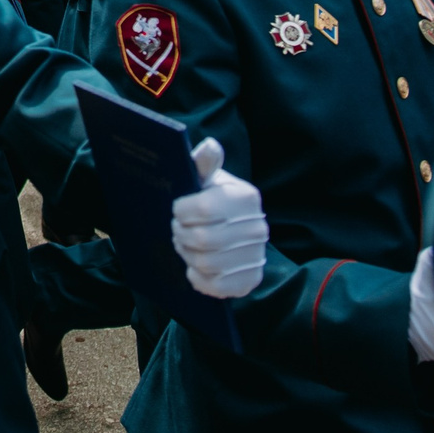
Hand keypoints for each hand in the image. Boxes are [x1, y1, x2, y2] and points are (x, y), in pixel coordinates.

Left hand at [171, 137, 266, 298]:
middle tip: (176, 230)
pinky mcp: (250, 279)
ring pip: (206, 263)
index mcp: (246, 197)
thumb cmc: (213, 198)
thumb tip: (210, 145)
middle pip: (202, 239)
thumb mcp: (208, 178)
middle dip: (180, 234)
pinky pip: (216, 286)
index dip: (181, 212)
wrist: (235, 228)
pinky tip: (194, 266)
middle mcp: (257, 228)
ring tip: (184, 245)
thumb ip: (204, 163)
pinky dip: (197, 277)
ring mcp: (256, 256)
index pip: (203, 209)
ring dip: (186, 255)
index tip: (177, 210)